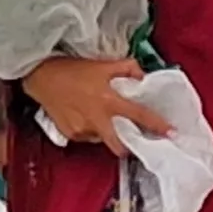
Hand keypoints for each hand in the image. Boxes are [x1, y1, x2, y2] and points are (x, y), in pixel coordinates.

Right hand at [20, 56, 165, 154]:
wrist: (40, 76)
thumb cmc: (72, 69)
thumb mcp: (102, 64)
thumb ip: (126, 68)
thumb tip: (142, 75)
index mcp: (109, 101)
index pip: (139, 116)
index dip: (157, 125)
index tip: (171, 133)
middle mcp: (97, 119)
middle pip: (119, 146)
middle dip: (128, 147)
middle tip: (131, 138)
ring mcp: (82, 129)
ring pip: (101, 139)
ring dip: (105, 132)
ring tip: (99, 116)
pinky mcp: (69, 134)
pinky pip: (86, 136)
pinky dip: (89, 129)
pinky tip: (83, 115)